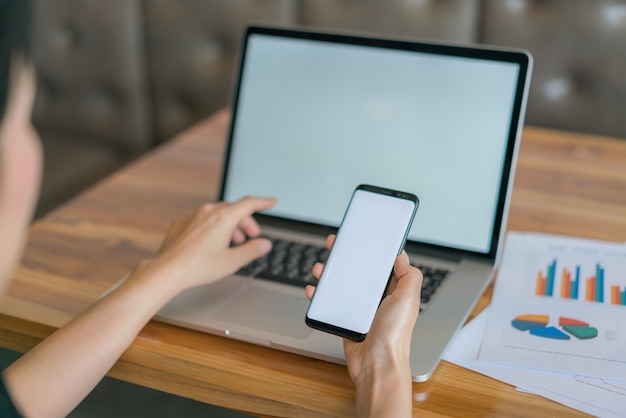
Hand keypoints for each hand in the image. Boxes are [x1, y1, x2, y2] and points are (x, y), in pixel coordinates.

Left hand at [144, 196, 275, 292]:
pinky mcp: (181, 224)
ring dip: (229, 225)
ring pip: (217, 214)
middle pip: (233, 210)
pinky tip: (210, 243)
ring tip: (233, 241)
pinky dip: (212, 227)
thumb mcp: (232, 261)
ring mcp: (193, 217)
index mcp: (223, 218)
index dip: (262, 202)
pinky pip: (202, 220)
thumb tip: (264, 244)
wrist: (167, 271)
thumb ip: (252, 250)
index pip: (248, 204)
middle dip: (245, 222)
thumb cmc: (198, 267)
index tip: (271, 202)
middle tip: (252, 236)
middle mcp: (208, 212)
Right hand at [305, 235, 422, 382]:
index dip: (373, 250)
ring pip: (342, 285)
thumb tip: (402, 256)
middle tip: (336, 245)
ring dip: (330, 274)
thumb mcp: (408, 300)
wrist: (376, 365)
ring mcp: (360, 309)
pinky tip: (315, 290)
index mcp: (394, 291)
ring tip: (321, 268)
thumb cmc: (394, 337)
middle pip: (359, 271)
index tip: (363, 238)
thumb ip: (409, 276)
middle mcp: (377, 298)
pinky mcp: (346, 320)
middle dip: (347, 257)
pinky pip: (331, 303)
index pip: (383, 264)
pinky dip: (320, 295)